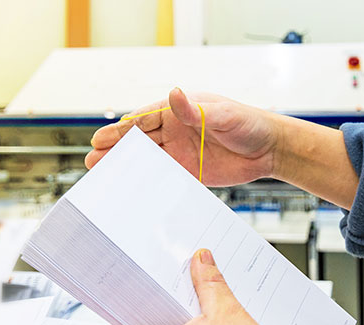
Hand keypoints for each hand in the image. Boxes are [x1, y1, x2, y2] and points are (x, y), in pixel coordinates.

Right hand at [87, 88, 280, 186]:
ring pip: (147, 160)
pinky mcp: (190, 172)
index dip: (121, 130)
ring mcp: (181, 152)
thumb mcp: (223, 114)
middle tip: (92, 161)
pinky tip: (132, 191)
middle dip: (115, 150)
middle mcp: (176, 131)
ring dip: (126, 167)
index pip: (143, 120)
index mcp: (179, 111)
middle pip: (139, 141)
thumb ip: (196, 110)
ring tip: (103, 175)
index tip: (100, 138)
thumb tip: (174, 94)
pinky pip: (164, 178)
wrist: (271, 149)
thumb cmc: (250, 123)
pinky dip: (148, 183)